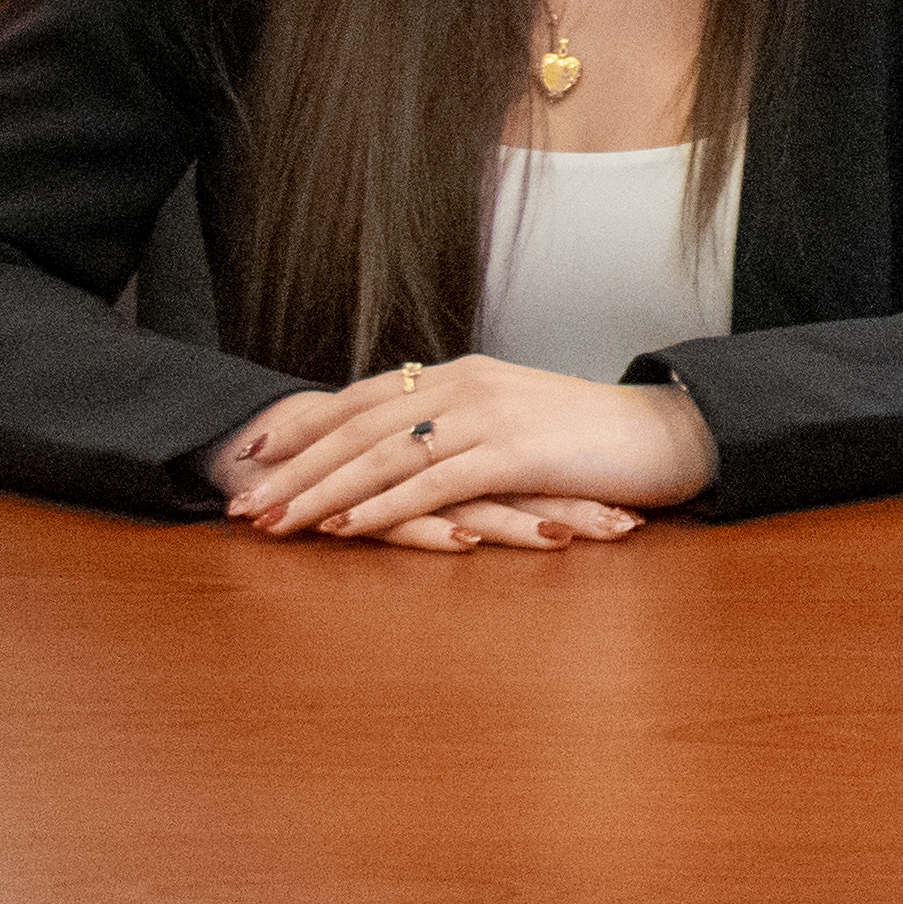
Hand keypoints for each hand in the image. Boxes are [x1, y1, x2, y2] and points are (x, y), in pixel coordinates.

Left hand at [226, 356, 719, 548]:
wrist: (662, 434)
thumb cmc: (586, 438)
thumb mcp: (513, 418)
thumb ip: (457, 425)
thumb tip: (404, 449)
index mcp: (460, 375)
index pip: (360, 399)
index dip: (302, 427)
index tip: (251, 456)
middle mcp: (466, 386)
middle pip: (358, 428)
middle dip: (294, 467)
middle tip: (241, 501)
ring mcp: (490, 415)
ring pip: (384, 455)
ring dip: (321, 491)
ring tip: (275, 521)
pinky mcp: (515, 452)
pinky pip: (434, 483)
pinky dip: (384, 506)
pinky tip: (347, 528)